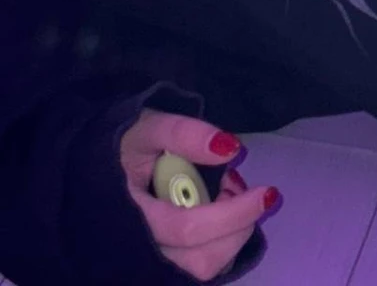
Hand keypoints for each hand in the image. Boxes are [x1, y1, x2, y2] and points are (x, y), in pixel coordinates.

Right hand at [120, 109, 280, 281]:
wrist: (87, 171)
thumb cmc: (120, 148)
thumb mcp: (147, 127)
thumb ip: (184, 133)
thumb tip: (230, 148)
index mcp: (128, 218)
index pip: (188, 229)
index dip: (234, 213)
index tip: (267, 192)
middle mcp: (134, 254)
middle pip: (199, 261)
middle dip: (236, 227)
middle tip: (239, 190)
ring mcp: (143, 267)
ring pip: (199, 271)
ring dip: (229, 237)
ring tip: (224, 199)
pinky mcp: (155, 268)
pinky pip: (194, 271)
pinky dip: (218, 247)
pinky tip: (216, 216)